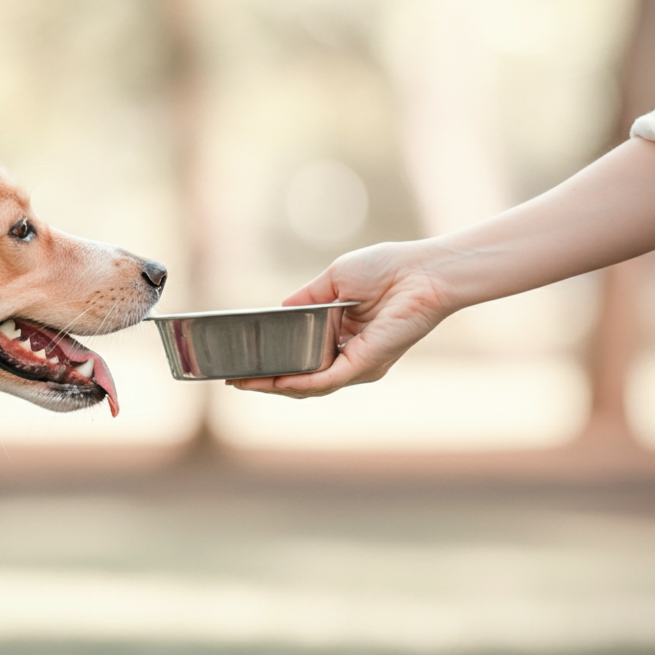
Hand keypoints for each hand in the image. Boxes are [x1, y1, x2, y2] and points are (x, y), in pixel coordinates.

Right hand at [227, 241, 450, 396]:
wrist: (421, 271)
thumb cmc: (387, 268)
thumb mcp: (334, 280)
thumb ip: (305, 300)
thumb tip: (278, 310)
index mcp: (341, 336)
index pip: (301, 357)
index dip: (272, 363)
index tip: (243, 364)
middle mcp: (348, 355)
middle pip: (300, 377)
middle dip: (265, 381)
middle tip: (233, 380)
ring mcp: (356, 363)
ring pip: (308, 385)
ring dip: (274, 385)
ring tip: (244, 382)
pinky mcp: (364, 364)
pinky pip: (326, 380)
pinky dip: (299, 382)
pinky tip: (274, 381)